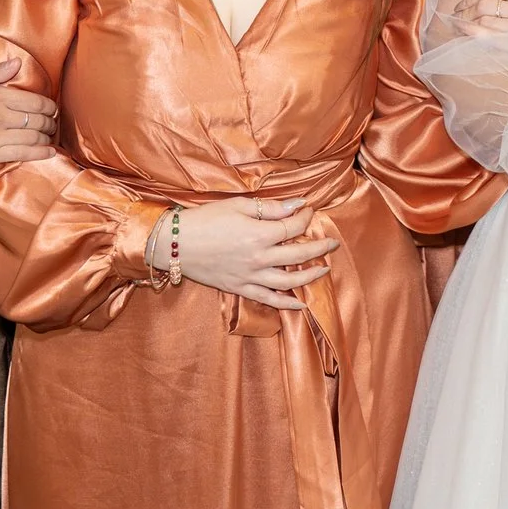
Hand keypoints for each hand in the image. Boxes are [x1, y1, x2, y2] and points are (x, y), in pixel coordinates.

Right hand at [0, 58, 58, 167]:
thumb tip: (17, 62)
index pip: (35, 101)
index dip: (48, 106)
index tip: (51, 108)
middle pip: (37, 120)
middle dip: (49, 121)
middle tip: (51, 123)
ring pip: (33, 137)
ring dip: (46, 136)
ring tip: (48, 135)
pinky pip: (22, 154)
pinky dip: (40, 153)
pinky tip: (49, 152)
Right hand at [177, 195, 340, 310]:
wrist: (175, 244)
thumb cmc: (205, 220)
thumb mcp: (238, 206)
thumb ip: (271, 208)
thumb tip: (298, 205)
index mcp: (259, 234)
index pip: (293, 227)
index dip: (305, 217)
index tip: (310, 211)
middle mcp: (258, 258)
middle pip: (298, 254)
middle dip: (319, 247)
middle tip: (332, 243)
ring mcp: (250, 277)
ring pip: (289, 280)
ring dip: (310, 275)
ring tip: (324, 268)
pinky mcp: (240, 288)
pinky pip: (269, 299)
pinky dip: (288, 303)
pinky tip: (302, 302)